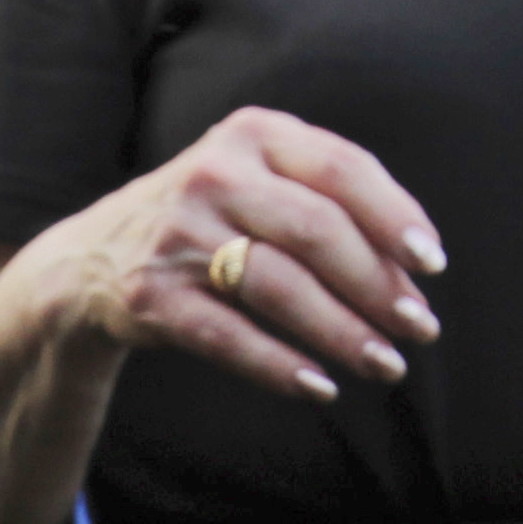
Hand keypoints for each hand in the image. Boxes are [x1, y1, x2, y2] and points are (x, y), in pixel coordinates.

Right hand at [37, 107, 445, 403]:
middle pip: (317, 230)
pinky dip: (280, 366)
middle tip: (418, 328)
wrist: (90, 260)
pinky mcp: (151, 295)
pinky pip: (230, 337)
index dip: (394, 217)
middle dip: (377, 285)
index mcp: (253, 134)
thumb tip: (413, 272)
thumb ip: (327, 204)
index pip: (342, 169)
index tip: (432, 265)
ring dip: (342, 332)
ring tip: (385, 365)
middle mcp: (214, 174)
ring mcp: (178, 234)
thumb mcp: (258, 182)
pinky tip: (321, 389)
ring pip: (280, 286)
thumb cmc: (208, 223)